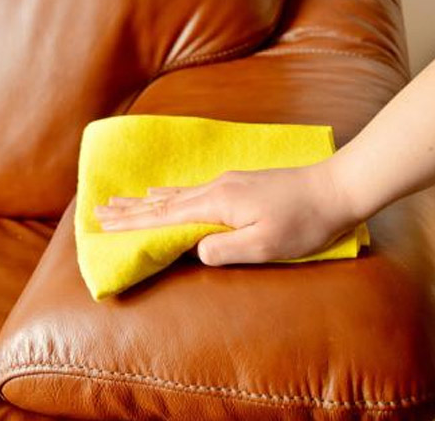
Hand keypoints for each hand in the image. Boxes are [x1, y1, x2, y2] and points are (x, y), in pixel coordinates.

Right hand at [94, 163, 360, 265]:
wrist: (335, 188)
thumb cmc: (304, 223)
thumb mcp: (266, 245)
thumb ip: (226, 249)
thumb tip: (195, 250)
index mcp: (217, 204)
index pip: (165, 216)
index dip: (133, 223)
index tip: (104, 224)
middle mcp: (215, 189)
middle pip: (162, 202)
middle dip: (129, 209)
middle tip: (98, 210)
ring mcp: (226, 183)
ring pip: (174, 194)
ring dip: (144, 200)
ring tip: (120, 199)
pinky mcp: (237, 184)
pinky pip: (190, 189)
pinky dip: (168, 193)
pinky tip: (162, 191)